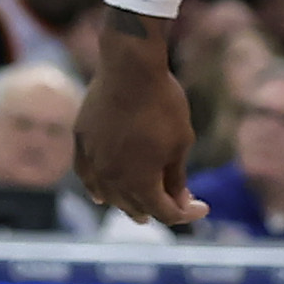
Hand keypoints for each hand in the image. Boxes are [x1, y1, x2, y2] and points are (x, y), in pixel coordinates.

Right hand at [73, 16, 206, 226]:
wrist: (129, 69)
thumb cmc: (162, 105)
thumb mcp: (180, 143)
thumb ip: (177, 177)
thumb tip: (179, 201)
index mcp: (140, 183)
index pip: (165, 212)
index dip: (186, 214)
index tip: (202, 206)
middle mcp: (112, 178)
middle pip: (135, 206)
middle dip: (157, 210)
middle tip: (174, 206)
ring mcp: (92, 161)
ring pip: (108, 195)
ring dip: (125, 204)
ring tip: (137, 210)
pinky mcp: (81, 142)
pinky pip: (86, 175)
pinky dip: (96, 188)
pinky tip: (100, 194)